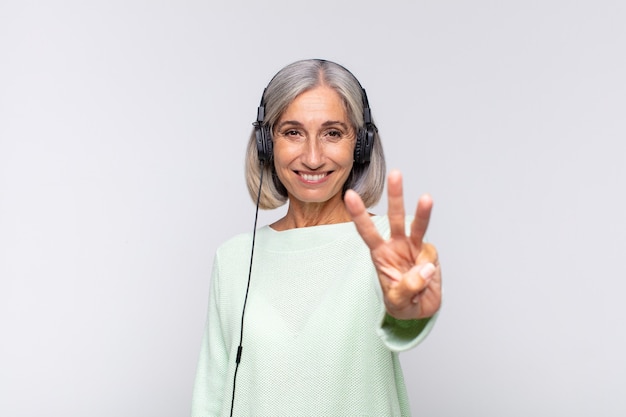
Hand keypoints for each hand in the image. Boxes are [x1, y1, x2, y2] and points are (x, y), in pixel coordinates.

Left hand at [344, 170, 441, 319]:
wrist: (420, 310)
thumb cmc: (401, 303)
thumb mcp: (398, 302)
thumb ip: (408, 287)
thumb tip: (425, 268)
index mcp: (380, 254)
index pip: (367, 231)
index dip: (359, 214)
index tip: (350, 195)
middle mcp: (396, 245)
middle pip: (395, 217)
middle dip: (395, 195)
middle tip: (395, 174)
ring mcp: (414, 247)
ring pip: (418, 225)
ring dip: (422, 211)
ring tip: (426, 198)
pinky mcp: (429, 254)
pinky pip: (430, 255)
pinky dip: (429, 267)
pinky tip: (425, 280)